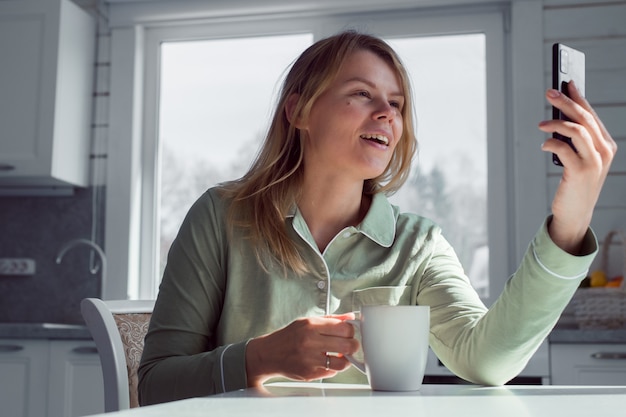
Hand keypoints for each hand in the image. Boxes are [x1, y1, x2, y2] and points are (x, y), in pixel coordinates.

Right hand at [245, 313, 358, 386]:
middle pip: (347, 345)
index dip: (351, 331)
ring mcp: (310, 360)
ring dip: (346, 359)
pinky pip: (331, 373)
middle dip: (353, 345)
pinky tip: (328, 362)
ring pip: (342, 363)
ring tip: (341, 355)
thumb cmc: (288, 336)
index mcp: (311, 326)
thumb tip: (350, 317)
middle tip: (350, 345)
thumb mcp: (307, 322)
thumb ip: (330, 320)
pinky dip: (333, 368)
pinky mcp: (309, 374)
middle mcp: (310, 342)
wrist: (269, 354)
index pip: (344, 328)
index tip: (350, 332)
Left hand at [538, 82, 616, 253]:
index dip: (579, 97)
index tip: (566, 83)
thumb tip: (558, 117)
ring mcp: (595, 161)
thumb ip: (573, 140)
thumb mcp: (578, 159)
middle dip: (566, 102)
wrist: (575, 214)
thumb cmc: (574, 184)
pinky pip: (563, 148)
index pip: (592, 115)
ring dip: (556, 122)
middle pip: (584, 118)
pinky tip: (543, 144)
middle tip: (549, 92)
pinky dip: (551, 142)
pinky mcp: (580, 171)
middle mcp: (604, 151)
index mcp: (606, 145)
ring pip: (577, 130)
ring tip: (540, 123)